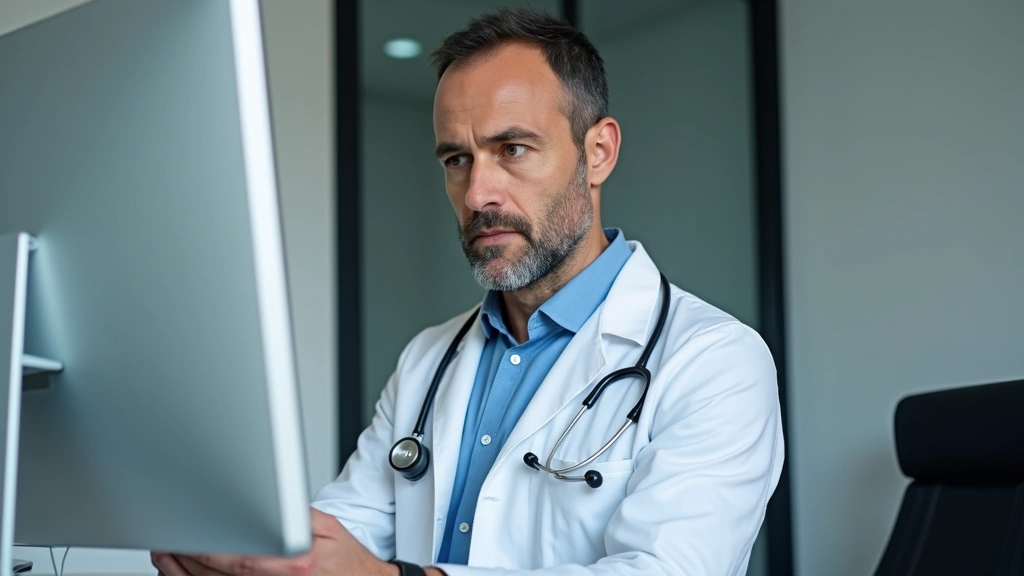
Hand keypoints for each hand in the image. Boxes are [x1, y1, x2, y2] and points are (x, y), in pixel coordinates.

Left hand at [151, 508, 398, 575]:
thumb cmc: (346, 559)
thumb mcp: (328, 525)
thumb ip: (295, 515)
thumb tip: (266, 504)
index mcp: (297, 565)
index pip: (241, 560)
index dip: (206, 551)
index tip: (184, 535)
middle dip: (188, 558)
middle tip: (167, 539)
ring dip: (185, 574)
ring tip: (168, 555)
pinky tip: (185, 573)